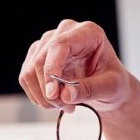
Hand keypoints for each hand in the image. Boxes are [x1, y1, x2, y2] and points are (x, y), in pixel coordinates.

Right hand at [19, 19, 139, 113]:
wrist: (108, 86)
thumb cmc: (113, 82)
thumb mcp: (111, 87)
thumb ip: (90, 89)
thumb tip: (64, 94)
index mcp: (88, 32)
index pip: (60, 45)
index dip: (52, 69)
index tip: (53, 94)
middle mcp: (65, 31)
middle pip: (41, 60)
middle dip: (49, 90)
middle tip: (67, 107)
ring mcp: (48, 42)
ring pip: (30, 70)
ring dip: (43, 96)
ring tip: (66, 106)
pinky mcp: (37, 55)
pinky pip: (26, 77)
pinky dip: (38, 95)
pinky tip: (56, 101)